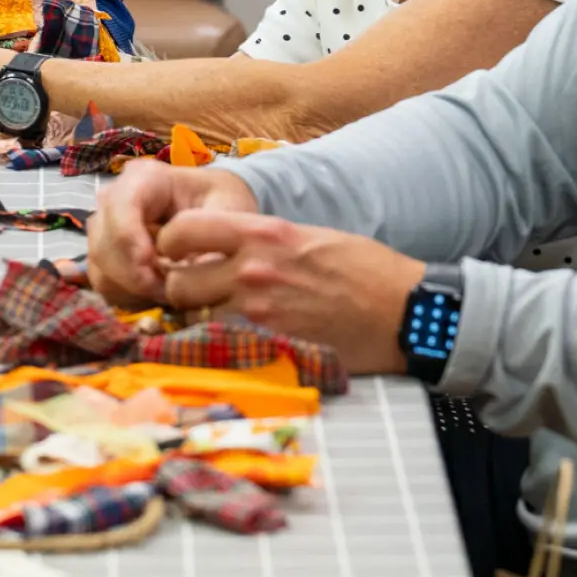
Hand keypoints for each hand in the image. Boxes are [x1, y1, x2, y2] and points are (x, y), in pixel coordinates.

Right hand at [86, 158, 259, 306]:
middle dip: (133, 275)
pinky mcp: (105, 254)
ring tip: (167, 293)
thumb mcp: (231, 213)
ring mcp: (106, 226)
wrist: (217, 208)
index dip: (129, 242)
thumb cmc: (224, 203)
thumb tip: (189, 275)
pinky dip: (127, 296)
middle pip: (103, 242)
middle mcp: (115, 198)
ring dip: (130, 289)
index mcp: (145, 178)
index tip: (154, 274)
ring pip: (98, 266)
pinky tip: (156, 295)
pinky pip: (103, 282)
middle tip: (168, 293)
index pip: (120, 206)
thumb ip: (210, 240)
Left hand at [152, 212, 422, 374]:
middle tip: (198, 294)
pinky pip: (219, 347)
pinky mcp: (269, 346)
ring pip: (194, 319)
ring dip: (200, 321)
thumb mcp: (307, 236)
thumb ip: (259, 241)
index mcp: (261, 232)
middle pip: (176, 282)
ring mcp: (258, 312)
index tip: (180, 253)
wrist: (405, 311)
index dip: (171, 243)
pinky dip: (221, 345)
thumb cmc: (363, 269)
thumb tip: (221, 248)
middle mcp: (251, 269)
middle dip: (181, 290)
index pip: (181, 229)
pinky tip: (239, 340)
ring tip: (222, 319)